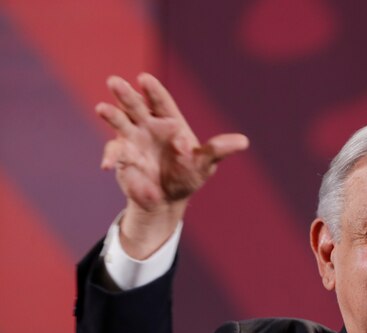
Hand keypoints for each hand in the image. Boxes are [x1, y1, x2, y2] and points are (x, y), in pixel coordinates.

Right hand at [96, 73, 248, 257]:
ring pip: (120, 122)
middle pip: (136, 106)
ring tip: (102, 108)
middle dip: (126, 94)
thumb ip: (218, 150)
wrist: (167, 199)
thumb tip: (243, 142)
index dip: (153, 90)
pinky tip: (107, 166)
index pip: (161, 102)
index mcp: (170, 122)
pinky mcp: (122, 157)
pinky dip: (111, 158)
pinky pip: (115, 154)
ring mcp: (132, 139)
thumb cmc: (188, 176)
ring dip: (111, 115)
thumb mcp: (205, 164)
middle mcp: (148, 126)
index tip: (144, 79)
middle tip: (115, 82)